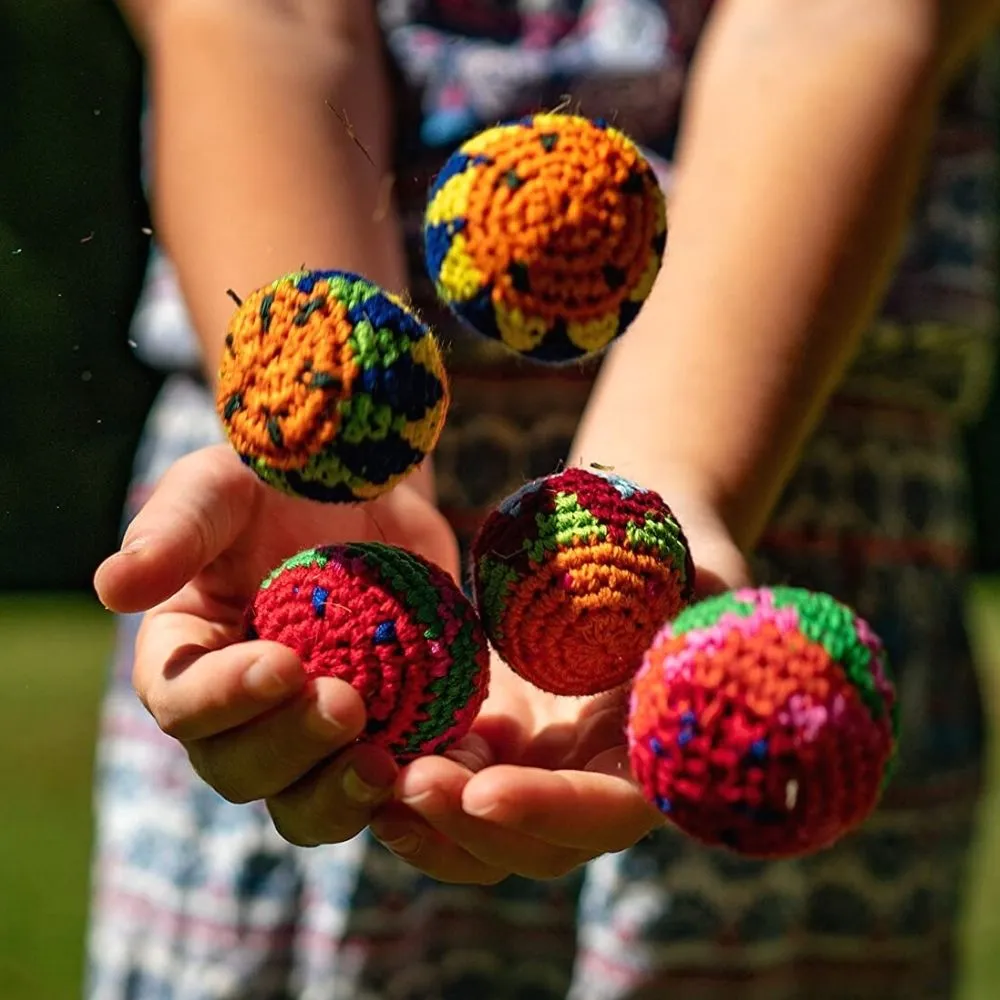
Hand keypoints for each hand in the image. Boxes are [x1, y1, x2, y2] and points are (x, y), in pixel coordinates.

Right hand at [94, 444, 459, 846]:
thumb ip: (174, 530)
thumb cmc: (281, 484)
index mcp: (184, 661)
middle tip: (347, 705)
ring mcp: (308, 736)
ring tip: (386, 767)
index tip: (283, 665)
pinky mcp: (377, 739)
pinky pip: (385, 790)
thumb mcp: (225, 488)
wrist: (368, 497)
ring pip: (306, 805)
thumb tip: (111, 587)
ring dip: (340, 797)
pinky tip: (445, 768)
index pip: (182, 705)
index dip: (224, 698)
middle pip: (240, 770)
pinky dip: (409, 792)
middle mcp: (237, 715)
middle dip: (290, 748)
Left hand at [369, 493, 750, 882]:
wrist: (630, 556)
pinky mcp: (496, 745)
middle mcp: (596, 783)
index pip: (606, 811)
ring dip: (424, 819)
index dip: (549, 810)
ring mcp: (542, 771)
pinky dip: (405, 779)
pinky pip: (448, 781)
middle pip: (534, 846)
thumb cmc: (677, 556)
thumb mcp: (698, 571)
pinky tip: (363, 750)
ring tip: (371, 777)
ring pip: (478, 833)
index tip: (485, 791)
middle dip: (467, 826)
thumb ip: (702, 598)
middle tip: (409, 784)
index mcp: (656, 757)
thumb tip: (696, 605)